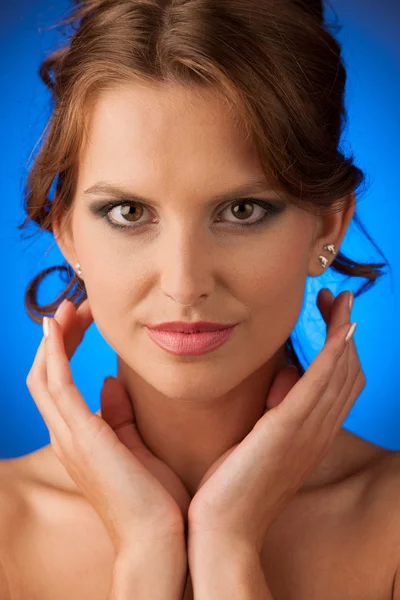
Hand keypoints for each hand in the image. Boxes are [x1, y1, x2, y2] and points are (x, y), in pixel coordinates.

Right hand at [26, 298, 190, 554]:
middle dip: (56, 338)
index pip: (60, 384)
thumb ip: (120, 416)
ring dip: (53, 339)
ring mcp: (70, 438)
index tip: (83, 321)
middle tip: (74, 307)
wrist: (161, 541)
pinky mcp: (81, 437)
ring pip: (45, 376)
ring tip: (67, 307)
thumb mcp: (137, 448)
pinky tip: (57, 328)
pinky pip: (57, 386)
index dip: (64, 349)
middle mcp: (67, 437)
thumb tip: (111, 383)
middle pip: (46, 375)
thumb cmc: (155, 501)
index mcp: (80, 439)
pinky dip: (53, 354)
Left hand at [187, 289, 364, 554]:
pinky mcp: (288, 428)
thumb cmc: (231, 487)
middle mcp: (318, 431)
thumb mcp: (255, 443)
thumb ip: (269, 416)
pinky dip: (335, 354)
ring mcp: (308, 430)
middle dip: (346, 333)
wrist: (223, 527)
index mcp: (311, 435)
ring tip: (339, 302)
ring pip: (340, 373)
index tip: (331, 318)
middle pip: (348, 373)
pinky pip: (321, 383)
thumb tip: (270, 385)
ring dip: (344, 333)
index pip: (338, 384)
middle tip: (338, 300)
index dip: (341, 349)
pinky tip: (340, 330)